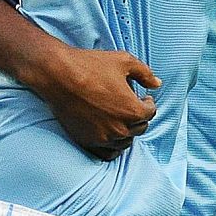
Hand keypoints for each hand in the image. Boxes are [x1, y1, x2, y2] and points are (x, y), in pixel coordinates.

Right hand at [31, 44, 161, 159]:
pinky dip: (113, 146)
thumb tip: (157, 84)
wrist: (58, 75)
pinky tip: (111, 133)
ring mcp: (103, 138)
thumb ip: (145, 74)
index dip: (148, 103)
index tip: (143, 97)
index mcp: (132, 110)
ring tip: (121, 118)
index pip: (150, 113)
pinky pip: (108, 153)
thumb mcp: (124, 61)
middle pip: (139, 127)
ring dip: (127, 130)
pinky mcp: (87, 141)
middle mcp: (120, 128)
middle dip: (138, 116)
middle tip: (130, 105)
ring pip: (125, 141)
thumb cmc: (91, 66)